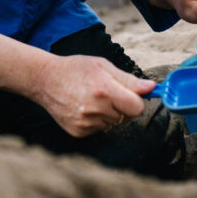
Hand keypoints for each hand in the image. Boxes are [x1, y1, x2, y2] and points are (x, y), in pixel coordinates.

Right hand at [32, 54, 155, 137]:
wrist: (45, 80)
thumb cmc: (76, 69)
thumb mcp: (103, 66)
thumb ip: (128, 80)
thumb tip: (151, 87)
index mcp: (105, 90)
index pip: (137, 108)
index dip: (137, 101)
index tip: (130, 95)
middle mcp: (96, 109)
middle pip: (126, 117)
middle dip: (122, 106)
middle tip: (107, 93)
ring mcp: (86, 123)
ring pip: (113, 124)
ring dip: (109, 114)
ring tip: (93, 99)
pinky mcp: (78, 132)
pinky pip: (99, 129)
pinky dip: (96, 121)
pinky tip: (84, 108)